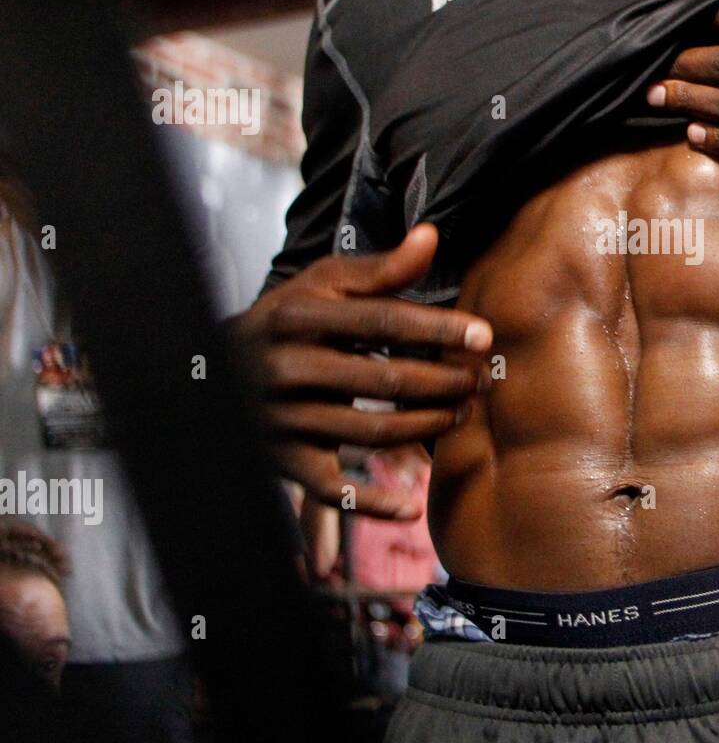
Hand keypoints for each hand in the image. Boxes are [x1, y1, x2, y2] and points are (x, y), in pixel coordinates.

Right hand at [230, 224, 491, 517]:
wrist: (211, 369)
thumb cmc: (287, 319)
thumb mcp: (323, 283)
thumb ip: (381, 268)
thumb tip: (431, 236)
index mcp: (298, 316)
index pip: (382, 321)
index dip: (437, 329)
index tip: (483, 336)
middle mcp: (287, 368)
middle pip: (383, 380)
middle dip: (443, 382)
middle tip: (480, 381)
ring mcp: (283, 418)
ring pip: (369, 432)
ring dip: (426, 427)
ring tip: (461, 414)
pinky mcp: (282, 459)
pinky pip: (329, 489)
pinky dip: (369, 502)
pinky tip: (410, 506)